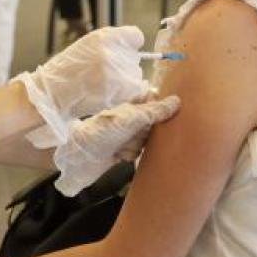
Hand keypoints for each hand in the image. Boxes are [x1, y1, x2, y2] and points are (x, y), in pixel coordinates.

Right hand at [15, 26, 148, 142]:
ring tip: (102, 85)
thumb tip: (132, 49)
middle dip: (124, 65)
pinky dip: (125, 93)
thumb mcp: (87, 46)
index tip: (123, 52)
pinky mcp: (121, 89)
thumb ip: (110, 44)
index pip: (136, 36)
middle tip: (103, 74)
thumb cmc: (66, 71)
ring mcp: (118, 70)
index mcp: (105, 37)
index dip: (129, 45)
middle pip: (135, 57)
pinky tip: (108, 93)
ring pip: (136, 74)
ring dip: (125, 80)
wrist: (52, 94)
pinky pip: (135, 89)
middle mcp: (113, 50)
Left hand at [50, 94, 180, 195]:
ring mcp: (127, 134)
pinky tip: (119, 155)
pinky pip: (138, 153)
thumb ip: (154, 111)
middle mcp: (131, 117)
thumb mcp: (130, 119)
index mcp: (132, 104)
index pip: (156, 101)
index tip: (166, 117)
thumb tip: (177, 101)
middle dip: (149, 133)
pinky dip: (130, 155)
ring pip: (147, 141)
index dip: (162, 109)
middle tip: (136, 135)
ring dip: (137, 146)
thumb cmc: (102, 132)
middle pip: (155, 124)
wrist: (79, 155)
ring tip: (122, 146)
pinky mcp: (123, 150)